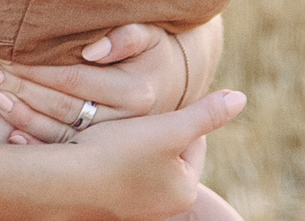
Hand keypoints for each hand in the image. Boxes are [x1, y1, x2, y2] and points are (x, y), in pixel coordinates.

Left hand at [0, 20, 220, 142]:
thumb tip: (91, 49)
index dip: (37, 68)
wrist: (176, 90)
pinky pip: (66, 153)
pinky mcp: (105, 154)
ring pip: (61, 134)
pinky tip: (11, 137)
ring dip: (23, 118)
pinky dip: (37, 145)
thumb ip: (126, 36)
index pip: (74, 80)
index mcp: (135, 95)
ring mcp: (114, 145)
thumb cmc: (155, 54)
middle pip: (63, 107)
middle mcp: (125, 125)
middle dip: (22, 89)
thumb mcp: (151, 37)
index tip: (5, 54)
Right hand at [63, 90, 247, 220]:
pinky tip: (93, 139)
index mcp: (184, 190)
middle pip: (166, 153)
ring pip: (139, 160)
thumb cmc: (118, 153)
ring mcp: (132, 207)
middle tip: (135, 109)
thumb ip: (206, 114)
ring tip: (113, 120)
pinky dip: (108, 154)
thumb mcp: (169, 128)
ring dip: (130, 139)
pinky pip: (114, 170)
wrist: (62, 180)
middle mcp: (162, 206)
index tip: (157, 101)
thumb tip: (242, 97)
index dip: (177, 115)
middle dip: (153, 129)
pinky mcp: (105, 203)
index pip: (194, 142)